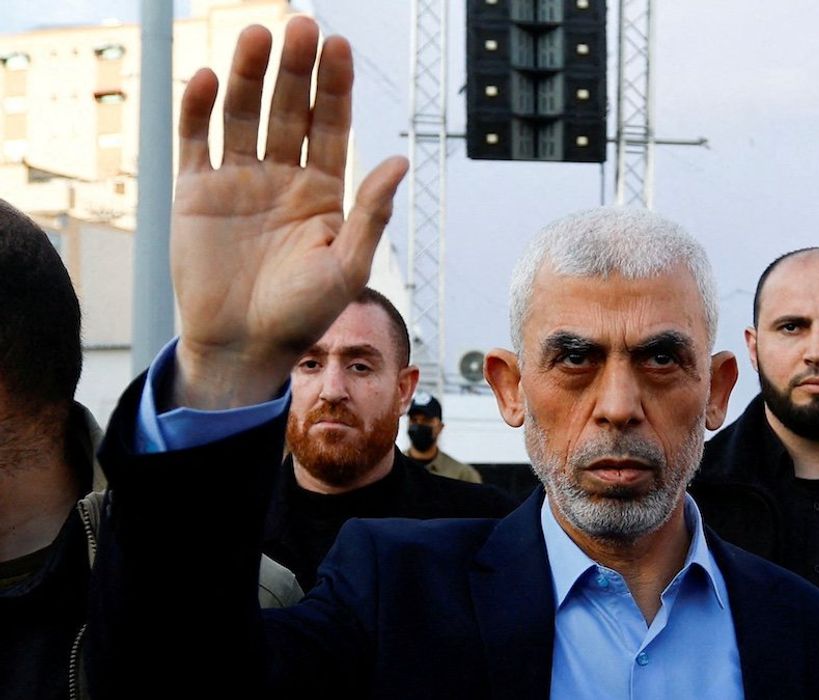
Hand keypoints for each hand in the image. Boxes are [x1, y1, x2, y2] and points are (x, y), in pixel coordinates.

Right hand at [170, 17, 407, 408]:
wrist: (242, 347)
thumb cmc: (303, 314)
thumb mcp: (347, 265)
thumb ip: (371, 213)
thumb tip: (400, 160)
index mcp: (324, 190)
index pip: (331, 125)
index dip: (335, 86)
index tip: (339, 46)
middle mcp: (283, 176)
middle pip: (290, 109)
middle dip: (296, 69)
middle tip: (301, 25)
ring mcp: (238, 180)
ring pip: (245, 114)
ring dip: (251, 75)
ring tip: (258, 34)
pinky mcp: (196, 191)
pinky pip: (197, 140)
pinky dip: (200, 109)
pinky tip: (210, 77)